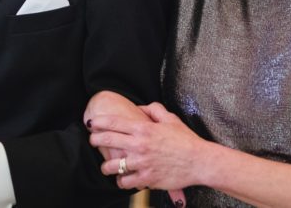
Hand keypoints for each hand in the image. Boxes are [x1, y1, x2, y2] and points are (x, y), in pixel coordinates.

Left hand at [90, 103, 205, 191]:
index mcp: (144, 129)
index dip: (99, 122)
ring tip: (106, 166)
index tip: (91, 123)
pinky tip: (122, 179)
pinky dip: (121, 181)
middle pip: (108, 140)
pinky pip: (125, 181)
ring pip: (112, 165)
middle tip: (92, 141)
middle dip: (95, 140)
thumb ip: (153, 110)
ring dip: (106, 166)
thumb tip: (139, 108)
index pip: (114, 122)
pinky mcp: (146, 178)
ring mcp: (142, 162)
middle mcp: (140, 145)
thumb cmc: (185, 140)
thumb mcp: (170, 119)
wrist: (199, 161)